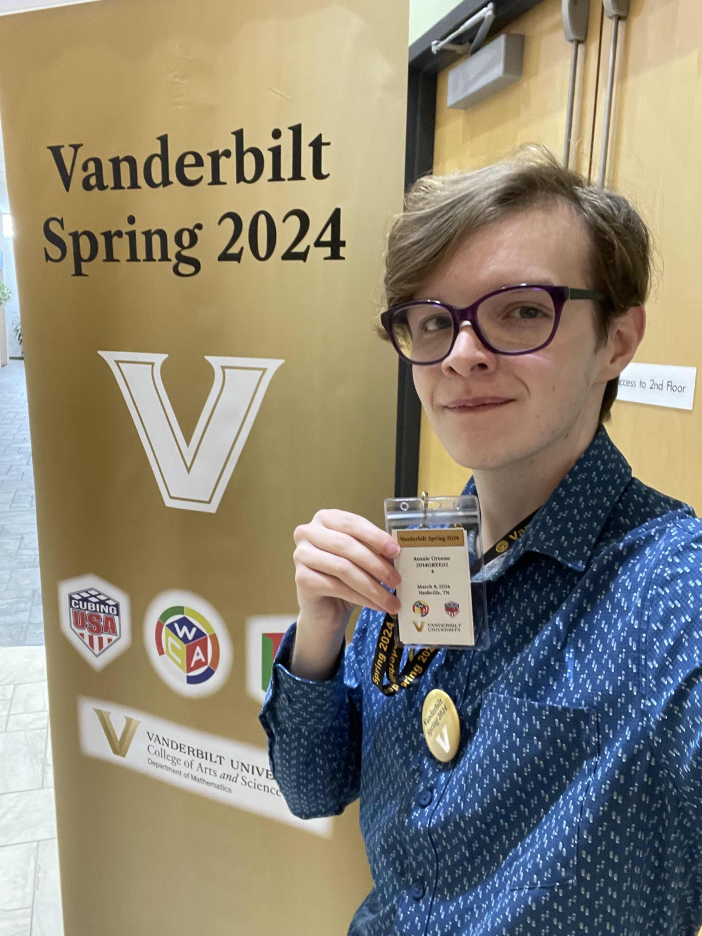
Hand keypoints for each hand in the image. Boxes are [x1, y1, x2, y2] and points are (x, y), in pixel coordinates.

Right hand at [291, 509, 400, 679]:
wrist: (323, 608)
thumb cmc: (343, 577)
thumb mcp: (360, 558)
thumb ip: (373, 549)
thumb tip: (397, 553)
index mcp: (325, 519)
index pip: (352, 523)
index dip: (376, 537)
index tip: (396, 551)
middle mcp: (308, 533)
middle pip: (347, 546)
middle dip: (376, 564)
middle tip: (397, 580)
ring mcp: (301, 555)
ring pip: (344, 568)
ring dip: (373, 587)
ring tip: (392, 600)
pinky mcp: (302, 579)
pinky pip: (338, 587)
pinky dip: (362, 598)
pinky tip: (378, 606)